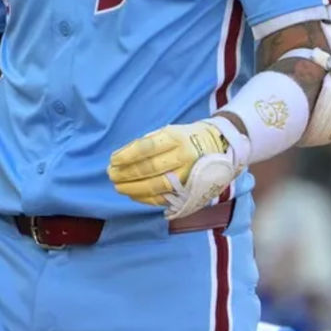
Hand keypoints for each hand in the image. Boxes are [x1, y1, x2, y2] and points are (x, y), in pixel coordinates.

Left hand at [108, 118, 241, 217]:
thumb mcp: (168, 132)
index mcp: (176, 137)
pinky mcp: (190, 189)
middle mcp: (183, 156)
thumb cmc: (185, 138)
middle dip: (127, 174)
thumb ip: (146, 143)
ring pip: (156, 185)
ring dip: (133, 188)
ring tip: (119, 187)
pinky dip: (146, 198)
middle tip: (111, 175)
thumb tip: (120, 157)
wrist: (219, 146)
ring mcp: (188, 174)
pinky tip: (134, 195)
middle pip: (150, 168)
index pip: (147, 147)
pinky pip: (165, 197)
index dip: (127, 155)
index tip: (113, 160)